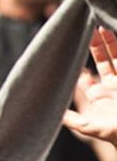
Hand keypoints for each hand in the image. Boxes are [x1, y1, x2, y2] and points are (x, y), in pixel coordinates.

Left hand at [65, 27, 116, 144]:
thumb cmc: (114, 133)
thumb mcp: (88, 126)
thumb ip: (71, 119)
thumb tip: (51, 113)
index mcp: (99, 95)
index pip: (87, 76)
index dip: (79, 64)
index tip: (71, 49)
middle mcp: (112, 86)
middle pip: (104, 61)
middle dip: (98, 45)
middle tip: (90, 29)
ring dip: (112, 43)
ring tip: (104, 27)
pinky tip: (115, 32)